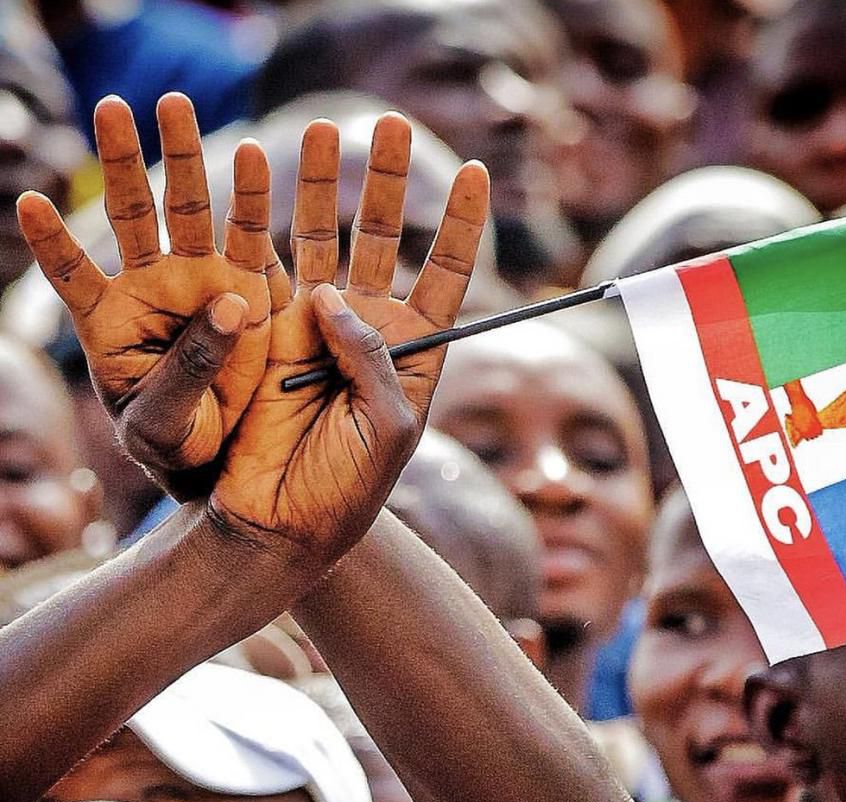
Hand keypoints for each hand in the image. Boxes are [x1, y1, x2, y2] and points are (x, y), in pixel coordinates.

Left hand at [17, 93, 271, 497]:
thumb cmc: (178, 447)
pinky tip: (253, 157)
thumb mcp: (164, 424)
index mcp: (112, 323)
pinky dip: (252, 198)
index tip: (28, 204)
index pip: (73, 273)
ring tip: (175, 105)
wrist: (229, 459)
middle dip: (123, 162)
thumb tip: (228, 302)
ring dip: (184, 159)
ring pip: (189, 211)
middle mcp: (154, 290)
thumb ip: (189, 367)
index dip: (52, 242)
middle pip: (133, 215)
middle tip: (113, 108)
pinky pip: (251, 236)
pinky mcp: (249, 288)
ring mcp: (203, 284)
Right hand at [210, 114, 488, 558]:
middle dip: (389, 183)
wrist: (282, 524)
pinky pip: (267, 271)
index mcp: (414, 355)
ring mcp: (313, 329)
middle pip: (385, 241)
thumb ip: (373, 356)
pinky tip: (263, 171)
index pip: (445, 275)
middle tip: (390, 124)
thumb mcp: (390, 427)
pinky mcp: (263, 336)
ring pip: (324, 242)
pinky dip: (264, 224)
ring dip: (324, 186)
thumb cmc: (350, 489)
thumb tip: (334, 292)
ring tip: (326, 129)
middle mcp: (368, 333)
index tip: (473, 172)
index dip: (458, 224)